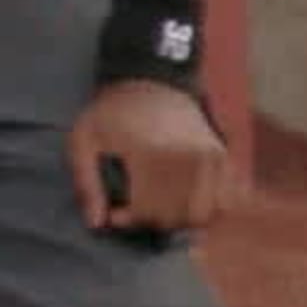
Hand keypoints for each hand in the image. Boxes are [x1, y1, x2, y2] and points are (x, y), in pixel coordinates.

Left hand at [67, 80, 226, 234]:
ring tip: (157, 205)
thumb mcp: (83, 140)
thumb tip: (96, 223)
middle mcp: (188, 157)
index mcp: (153, 153)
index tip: (115, 213)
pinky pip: (223, 202)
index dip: (128, 218)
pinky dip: (204, 210)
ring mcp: (211, 158)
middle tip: (135, 208)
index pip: (148, 209)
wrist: (151, 83)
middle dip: (152, 219)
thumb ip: (86, 183)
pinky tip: (182, 202)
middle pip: (176, 216)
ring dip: (178, 219)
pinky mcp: (223, 157)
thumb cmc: (114, 113)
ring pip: (201, 214)